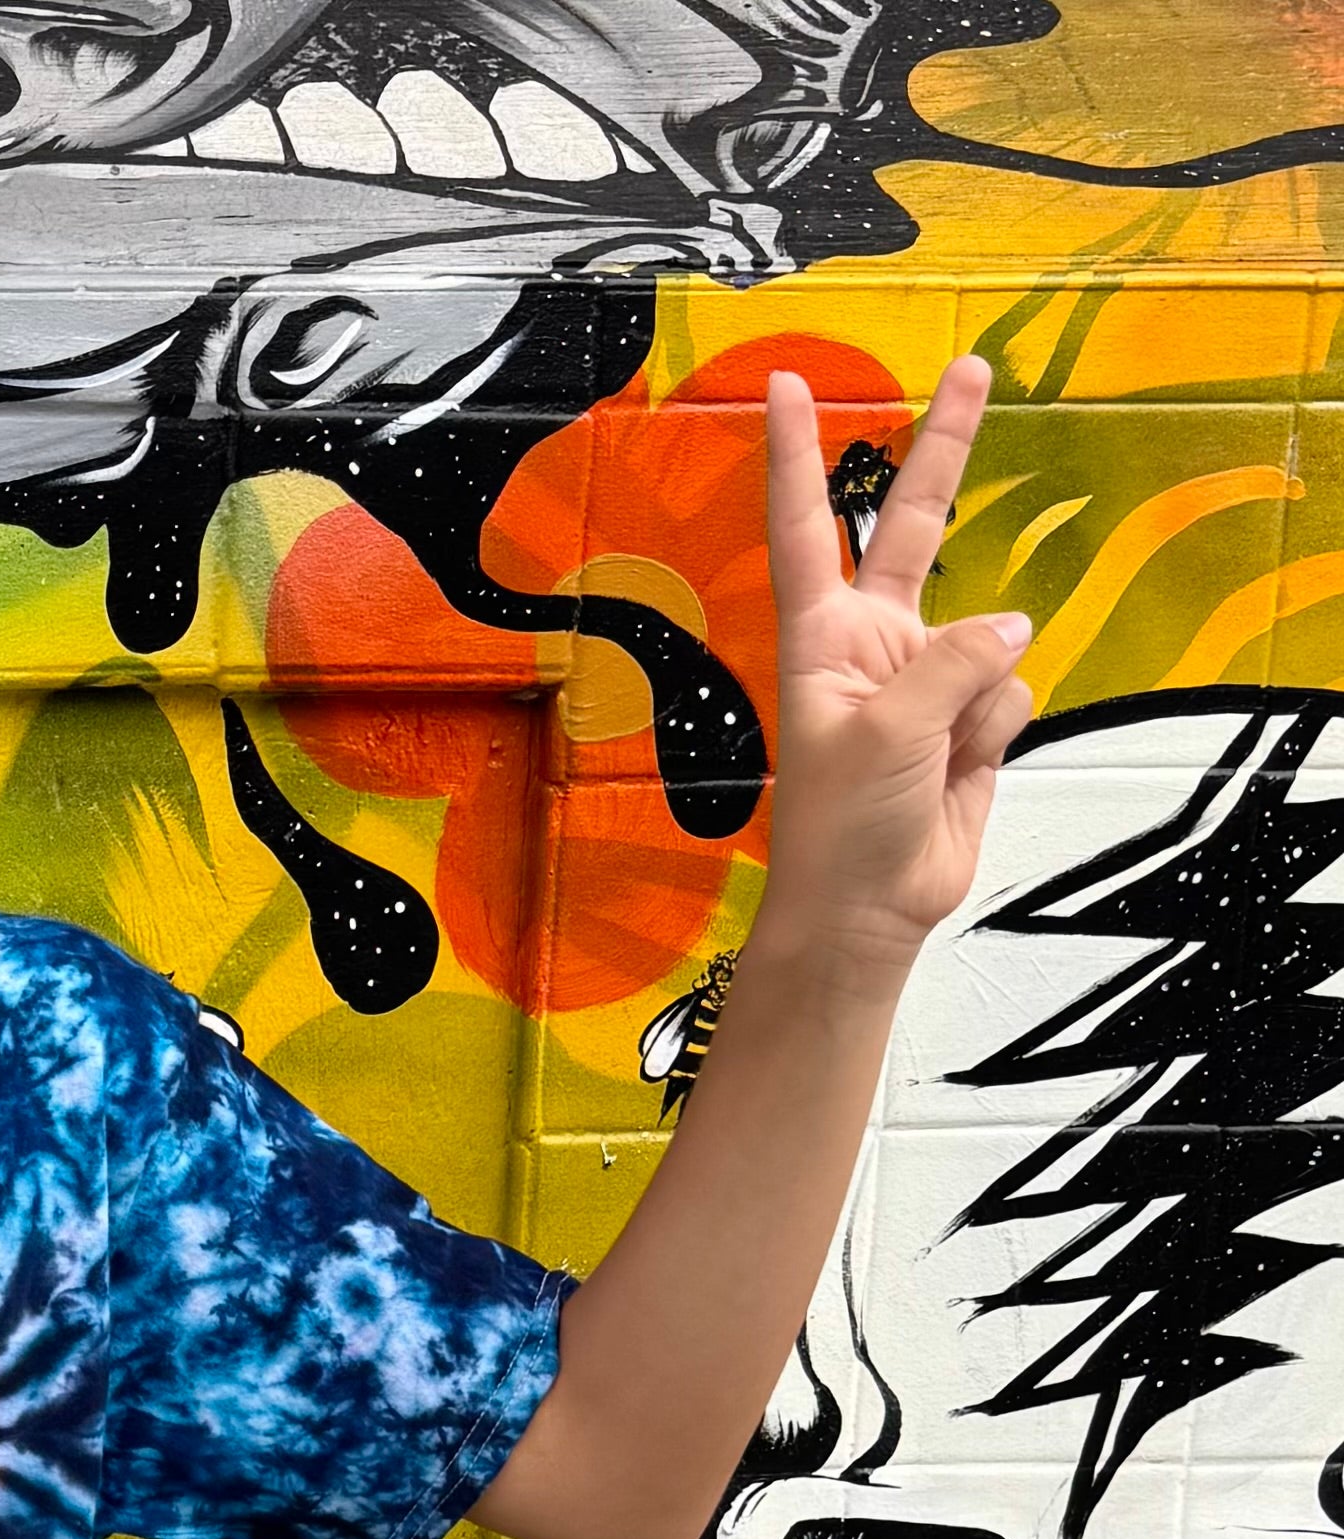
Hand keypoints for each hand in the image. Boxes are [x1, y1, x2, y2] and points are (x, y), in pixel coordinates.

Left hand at [758, 358, 1033, 971]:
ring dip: (976, 701)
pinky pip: (1010, 695)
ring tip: (933, 761)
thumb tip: (1013, 627)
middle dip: (947, 447)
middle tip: (974, 366)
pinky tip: (959, 774)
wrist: (869, 914)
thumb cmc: (842, 828)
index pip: (807, 528)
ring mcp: (930, 678)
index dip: (795, 458)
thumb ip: (952, 666)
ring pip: (991, 643)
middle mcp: (877, 644)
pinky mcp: (972, 720)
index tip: (783, 386)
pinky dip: (994, 736)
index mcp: (825, 638)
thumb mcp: (885, 734)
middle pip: (919, 526)